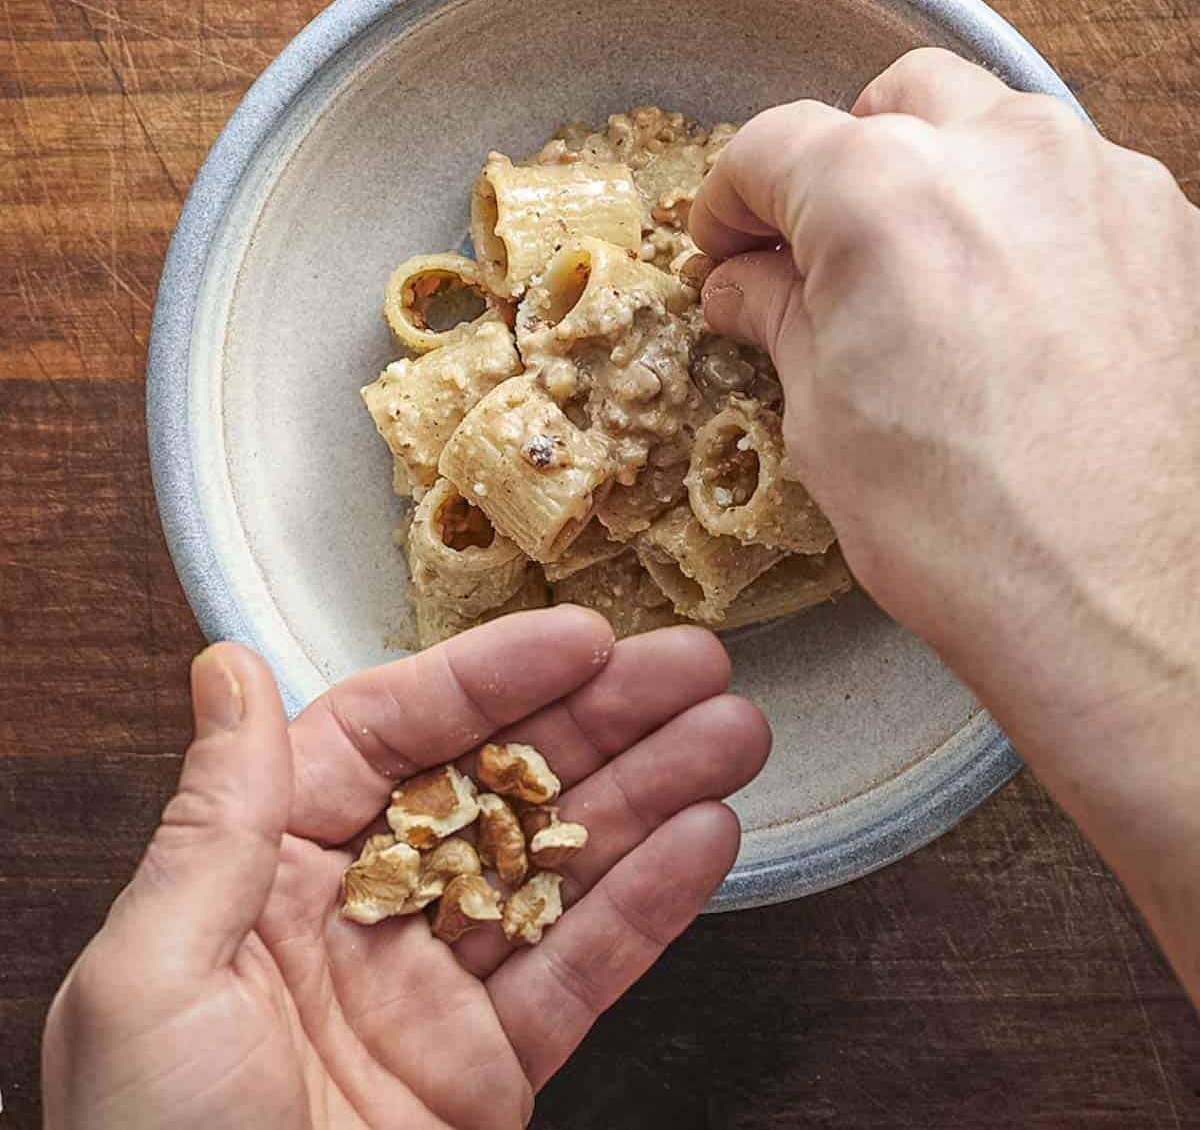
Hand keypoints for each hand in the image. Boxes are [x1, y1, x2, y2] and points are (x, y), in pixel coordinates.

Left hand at [42, 611, 768, 1127]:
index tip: (579, 637)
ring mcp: (429, 994)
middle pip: (492, 787)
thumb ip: (214, 820)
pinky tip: (708, 840)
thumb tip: (228, 668)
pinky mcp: (488, 1073)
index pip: (388, 737)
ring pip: (554, 868)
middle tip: (695, 666)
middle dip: (599, 720)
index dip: (488, 677)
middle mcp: (356, 917)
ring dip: (649, 795)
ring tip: (733, 733)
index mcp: (265, 876)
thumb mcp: (153, 977)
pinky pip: (579, 972)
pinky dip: (649, 908)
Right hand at [691, 48, 1199, 996]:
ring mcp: (1104, 181)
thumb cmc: (968, 525)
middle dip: (847, 160)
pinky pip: (1078, 190)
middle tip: (826, 251)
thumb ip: (783, 315)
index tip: (729, 249)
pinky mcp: (1175, 230)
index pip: (773, 144)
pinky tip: (1023, 314)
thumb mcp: (827, 419)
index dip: (732, 200)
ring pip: (999, 132)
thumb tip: (748, 283)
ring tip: (932, 283)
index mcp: (882, 187)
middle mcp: (1001, 151)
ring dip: (947, 181)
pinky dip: (1032, 223)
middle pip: (895, 103)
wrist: (1137, 602)